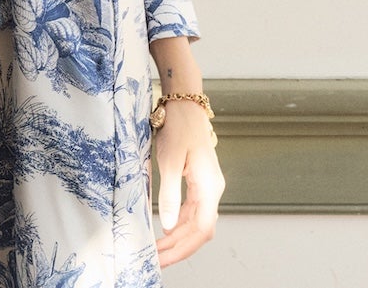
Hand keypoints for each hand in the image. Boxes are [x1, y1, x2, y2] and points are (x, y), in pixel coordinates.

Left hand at [153, 100, 222, 265]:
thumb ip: (169, 194)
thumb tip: (166, 226)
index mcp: (210, 186)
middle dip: (178, 248)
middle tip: (155, 260)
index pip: (202, 229)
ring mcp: (206, 187)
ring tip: (156, 250)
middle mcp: (212, 190)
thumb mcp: (169, 160)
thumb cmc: (178, 128)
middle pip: (199, 230)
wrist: (184, 105)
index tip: (162, 258)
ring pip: (195, 222)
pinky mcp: (197, 182)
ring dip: (177, 238)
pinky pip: (190, 211)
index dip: (183, 248)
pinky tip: (164, 231)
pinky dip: (177, 223)